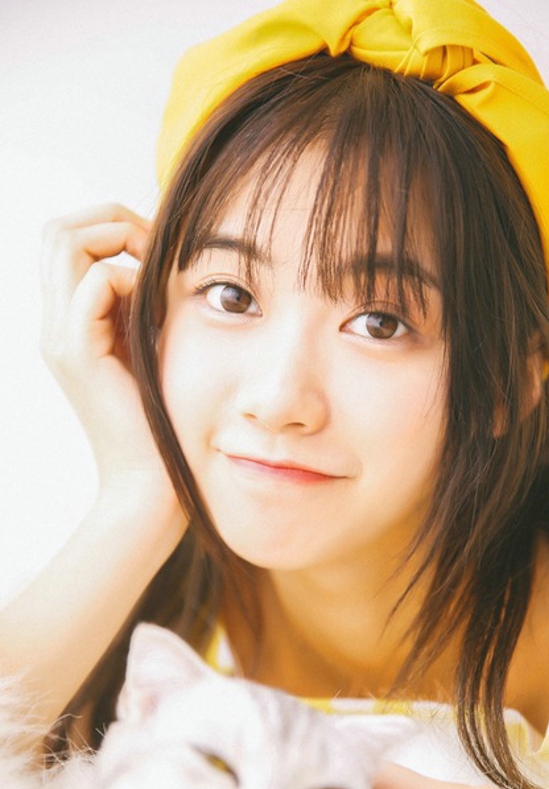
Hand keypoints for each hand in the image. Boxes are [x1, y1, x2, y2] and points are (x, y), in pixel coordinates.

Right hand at [40, 203, 183, 519]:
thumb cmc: (165, 421)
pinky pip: (93, 284)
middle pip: (58, 230)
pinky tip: (155, 311)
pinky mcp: (77, 353)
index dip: (113, 225)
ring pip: (64, 241)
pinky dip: (128, 279)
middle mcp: (56, 324)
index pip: (69, 240)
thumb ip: (147, 305)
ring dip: (118, 238)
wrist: (152, 483)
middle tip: (157, 246)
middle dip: (113, 219)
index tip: (159, 249)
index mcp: (70, 322)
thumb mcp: (154, 347)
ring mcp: (60, 337)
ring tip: (156, 271)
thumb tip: (163, 258)